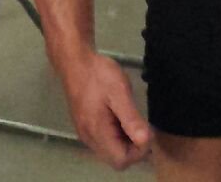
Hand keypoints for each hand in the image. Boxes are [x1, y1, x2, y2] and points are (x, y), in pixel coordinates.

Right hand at [59, 52, 151, 169]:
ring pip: (111, 151)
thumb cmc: (98, 75)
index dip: (138, 152)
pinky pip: (104, 141)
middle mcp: (89, 138)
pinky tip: (120, 116)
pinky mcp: (84, 126)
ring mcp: (85, 132)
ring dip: (125, 141)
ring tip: (130, 118)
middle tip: (140, 124)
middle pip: (116, 159)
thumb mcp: (119, 93)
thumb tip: (145, 141)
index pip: (122, 160)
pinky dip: (117, 135)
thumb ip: (131, 119)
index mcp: (97, 132)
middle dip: (133, 148)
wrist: (75, 61)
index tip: (145, 131)